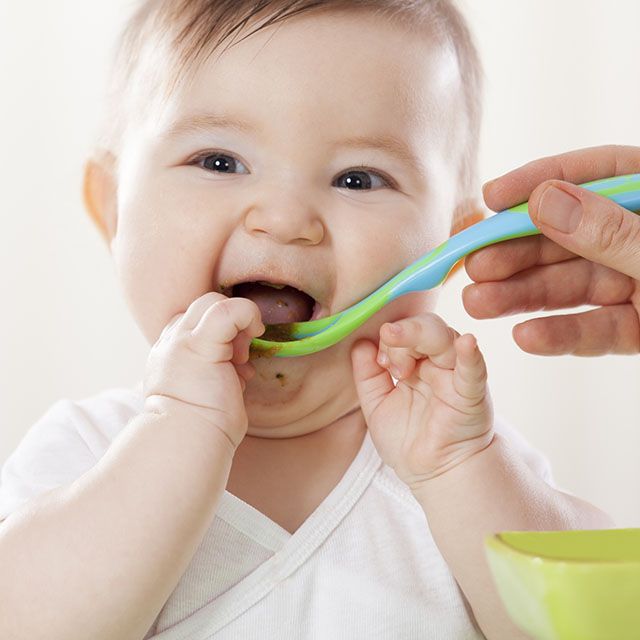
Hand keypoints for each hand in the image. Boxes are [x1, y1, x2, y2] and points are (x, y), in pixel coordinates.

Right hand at [143, 292, 264, 448]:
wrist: (189, 441)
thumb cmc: (202, 426)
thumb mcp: (204, 389)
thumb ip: (213, 369)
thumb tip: (239, 363)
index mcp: (168, 352)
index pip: (194, 321)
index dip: (220, 334)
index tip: (233, 362)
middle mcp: (169, 342)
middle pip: (203, 305)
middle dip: (230, 324)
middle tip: (240, 356)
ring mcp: (180, 341)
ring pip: (213, 301)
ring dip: (238, 324)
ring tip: (240, 359)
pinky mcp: (199, 344)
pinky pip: (228, 310)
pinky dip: (248, 315)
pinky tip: (255, 333)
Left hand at [351, 313, 493, 492]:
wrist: (432, 475)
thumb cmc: (407, 441)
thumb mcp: (376, 405)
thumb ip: (367, 375)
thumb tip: (360, 343)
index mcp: (417, 363)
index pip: (405, 332)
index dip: (389, 340)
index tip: (380, 361)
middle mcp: (438, 364)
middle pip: (427, 327)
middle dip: (404, 334)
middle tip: (390, 357)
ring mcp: (456, 376)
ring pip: (446, 338)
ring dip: (421, 338)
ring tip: (403, 363)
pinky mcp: (471, 394)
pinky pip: (474, 370)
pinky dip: (471, 355)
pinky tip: (467, 343)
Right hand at [464, 144, 639, 355]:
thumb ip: (611, 231)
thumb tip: (544, 201)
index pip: (596, 173)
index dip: (539, 181)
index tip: (491, 197)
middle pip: (571, 235)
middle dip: (518, 252)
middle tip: (473, 266)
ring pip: (575, 284)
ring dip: (524, 295)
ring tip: (478, 304)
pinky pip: (598, 328)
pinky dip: (563, 334)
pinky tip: (525, 336)